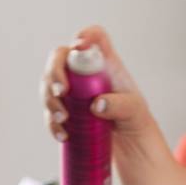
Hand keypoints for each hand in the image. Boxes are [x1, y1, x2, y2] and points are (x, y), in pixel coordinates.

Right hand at [41, 25, 156, 143]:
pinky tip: (63, 135)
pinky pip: (50, 113)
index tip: (79, 47)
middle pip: (60, 58)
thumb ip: (120, 105)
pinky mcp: (67, 113)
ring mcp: (73, 93)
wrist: (133, 147)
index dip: (86, 36)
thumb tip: (96, 104)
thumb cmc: (137, 121)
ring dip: (49, 99)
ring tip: (63, 118)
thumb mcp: (135, 111)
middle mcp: (86, 74)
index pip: (95, 38)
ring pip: (48, 85)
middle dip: (54, 72)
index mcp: (106, 65)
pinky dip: (52, 123)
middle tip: (61, 92)